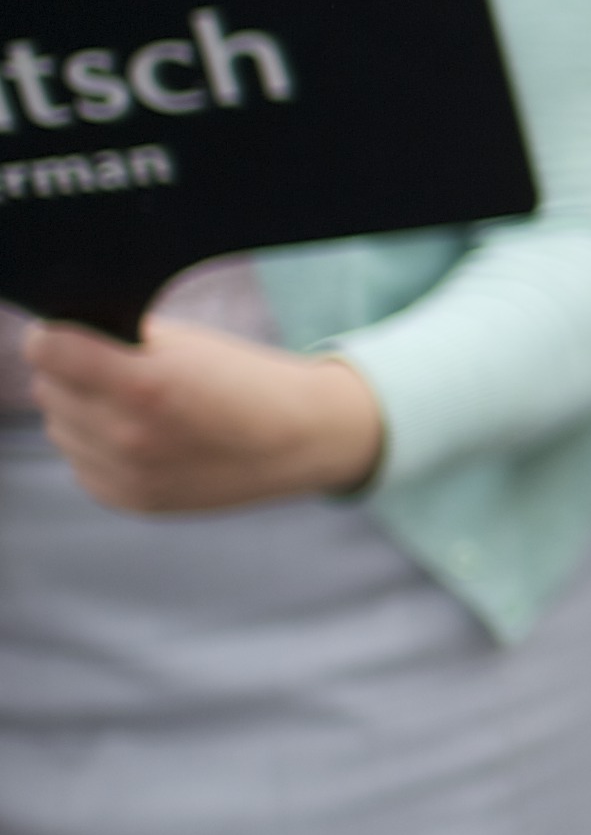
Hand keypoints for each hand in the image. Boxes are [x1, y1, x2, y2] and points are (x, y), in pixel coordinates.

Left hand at [26, 316, 384, 512]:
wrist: (300, 440)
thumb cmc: (248, 381)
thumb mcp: (188, 344)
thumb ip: (119, 341)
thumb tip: (59, 341)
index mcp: (144, 385)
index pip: (46, 351)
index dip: (54, 337)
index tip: (67, 335)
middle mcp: (127, 435)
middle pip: (48, 388)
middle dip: (72, 374)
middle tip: (116, 371)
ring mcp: (126, 474)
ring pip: (58, 426)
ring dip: (82, 411)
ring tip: (131, 406)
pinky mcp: (128, 499)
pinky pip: (78, 461)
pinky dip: (96, 446)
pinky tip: (137, 437)